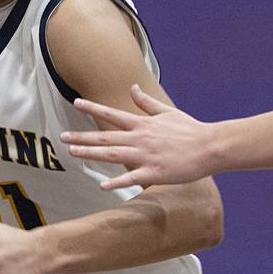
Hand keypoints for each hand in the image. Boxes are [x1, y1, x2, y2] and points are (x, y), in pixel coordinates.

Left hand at [60, 84, 214, 188]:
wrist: (210, 147)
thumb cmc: (190, 130)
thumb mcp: (167, 112)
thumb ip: (146, 103)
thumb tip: (132, 88)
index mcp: (143, 125)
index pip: (112, 114)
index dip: (93, 108)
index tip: (76, 103)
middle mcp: (140, 138)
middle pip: (106, 137)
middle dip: (83, 137)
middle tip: (62, 137)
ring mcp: (146, 156)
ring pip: (113, 154)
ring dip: (92, 154)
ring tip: (73, 152)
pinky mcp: (154, 173)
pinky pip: (132, 178)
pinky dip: (117, 182)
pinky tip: (102, 185)